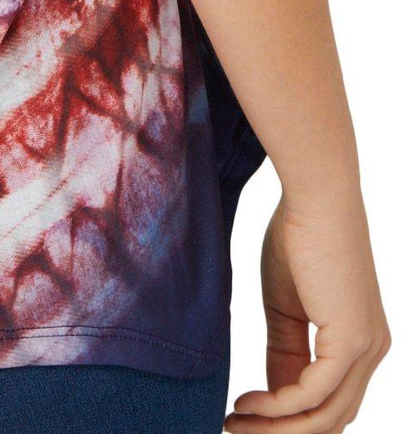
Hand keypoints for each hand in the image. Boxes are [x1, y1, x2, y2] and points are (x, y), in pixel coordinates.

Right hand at [225, 188, 389, 431]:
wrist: (315, 195)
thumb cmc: (298, 235)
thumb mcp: (286, 305)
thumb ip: (285, 352)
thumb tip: (273, 397)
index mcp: (361, 342)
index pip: (330, 402)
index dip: (287, 419)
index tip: (242, 416)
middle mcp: (372, 352)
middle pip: (329, 420)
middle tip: (234, 431)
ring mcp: (365, 349)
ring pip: (323, 417)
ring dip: (275, 429)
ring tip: (233, 423)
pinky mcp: (350, 341)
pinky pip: (313, 394)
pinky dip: (278, 406)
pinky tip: (248, 403)